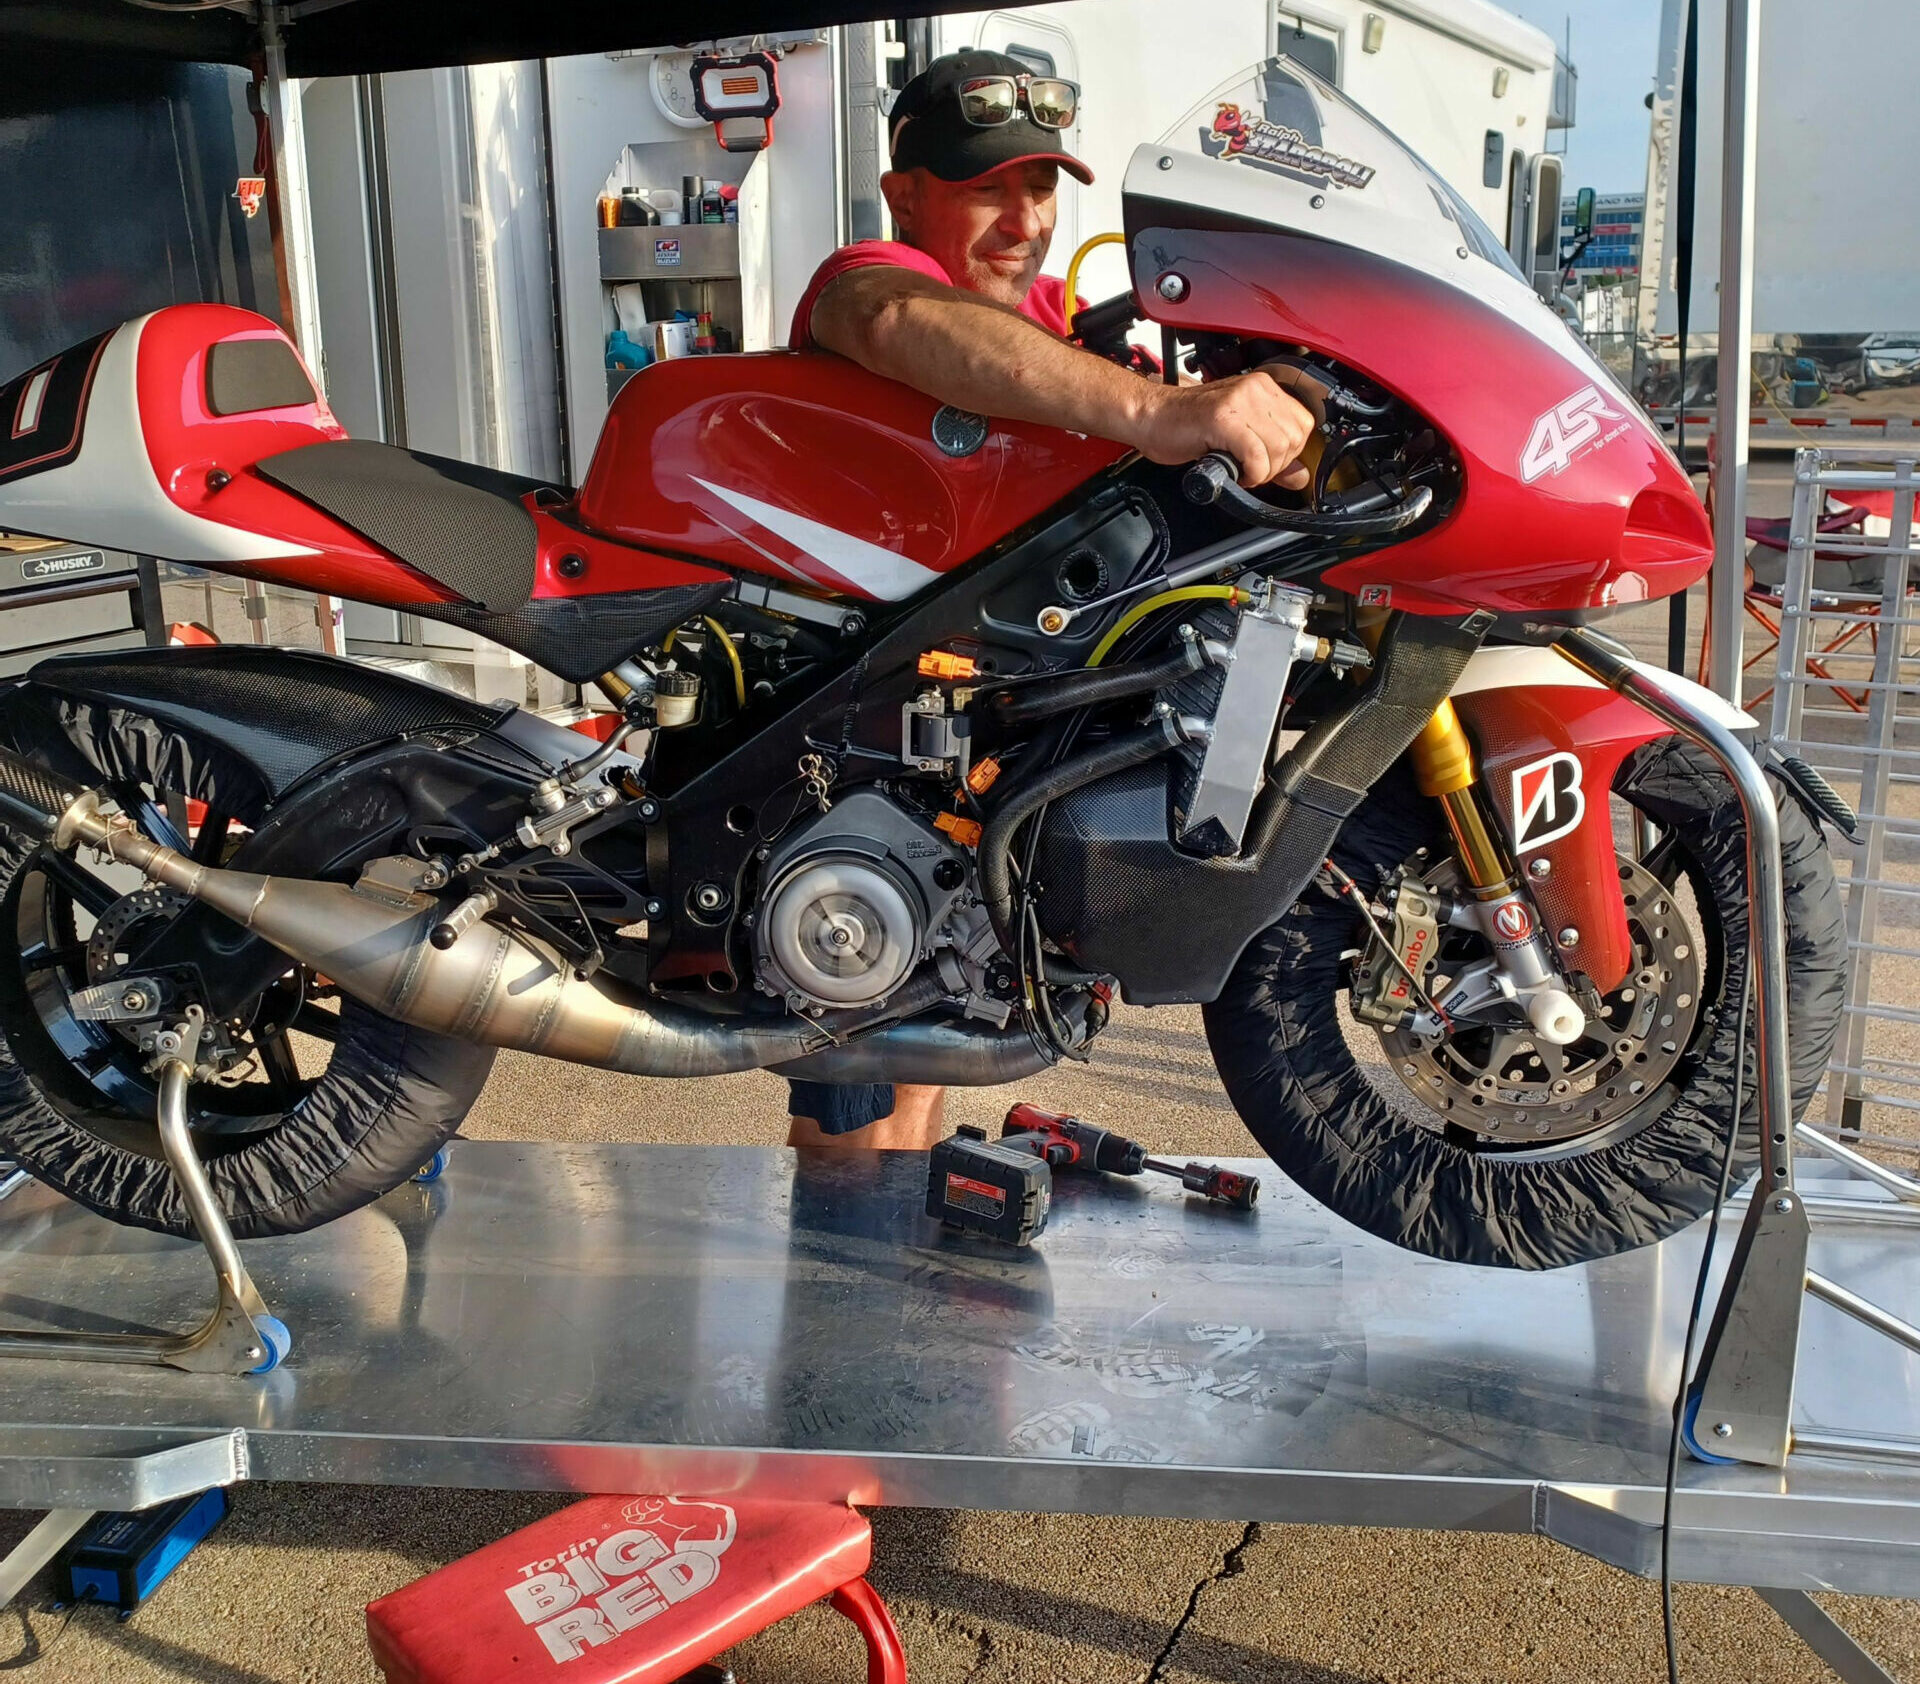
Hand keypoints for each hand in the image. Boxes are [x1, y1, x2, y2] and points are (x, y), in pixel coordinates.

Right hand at [1125, 370, 1315, 488]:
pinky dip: (1251, 473)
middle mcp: (1255, 389)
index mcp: (1262, 388)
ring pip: (1279, 448)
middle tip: (1250, 468)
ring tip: (1240, 469)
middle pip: (1294, 438)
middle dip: (1276, 465)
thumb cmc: (1187, 425)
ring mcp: (1239, 401)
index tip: (1266, 461)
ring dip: (1262, 471)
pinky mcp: (1223, 418)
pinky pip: (1257, 455)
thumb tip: (1300, 476)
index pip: (1303, 424)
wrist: (1151, 418)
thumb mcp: (1239, 438)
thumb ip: (1272, 456)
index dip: (1289, 452)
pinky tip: (1236, 472)